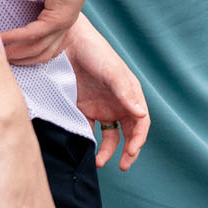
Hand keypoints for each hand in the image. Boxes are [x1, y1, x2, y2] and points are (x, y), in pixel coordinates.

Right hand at [0, 0, 98, 64]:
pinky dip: (15, 38)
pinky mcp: (58, 19)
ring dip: (16, 54)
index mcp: (58, 16)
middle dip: (19, 59)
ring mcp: (62, 24)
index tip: (7, 51)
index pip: (42, 42)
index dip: (25, 49)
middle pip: (40, 53)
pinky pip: (33, 34)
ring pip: (37, 49)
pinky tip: (1, 37)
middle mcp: (62, 24)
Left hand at [66, 18, 148, 169]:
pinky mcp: (83, 109)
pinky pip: (89, 130)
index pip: (140, 123)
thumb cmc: (95, 52)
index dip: (139, 139)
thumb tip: (141, 115)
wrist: (66, 42)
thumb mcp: (112, 72)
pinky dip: (89, 142)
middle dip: (128, 151)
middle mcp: (118, 103)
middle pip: (128, 133)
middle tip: (123, 165)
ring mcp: (101, 107)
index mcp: (131, 94)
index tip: (131, 152)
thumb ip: (126, 94)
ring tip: (99, 163)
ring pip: (109, 136)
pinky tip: (85, 150)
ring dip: (107, 151)